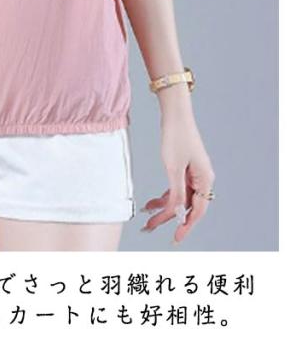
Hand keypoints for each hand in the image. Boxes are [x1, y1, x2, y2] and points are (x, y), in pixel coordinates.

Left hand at [140, 112, 215, 245]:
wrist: (175, 113)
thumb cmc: (176, 137)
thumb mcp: (173, 167)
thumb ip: (176, 191)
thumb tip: (176, 212)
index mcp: (205, 180)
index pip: (196, 211)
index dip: (185, 226)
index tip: (175, 238)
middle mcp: (202, 179)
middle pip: (186, 206)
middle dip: (168, 218)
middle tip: (150, 228)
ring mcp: (194, 174)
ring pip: (179, 198)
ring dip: (164, 207)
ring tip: (147, 216)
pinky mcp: (185, 168)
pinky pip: (176, 188)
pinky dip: (164, 195)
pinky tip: (152, 202)